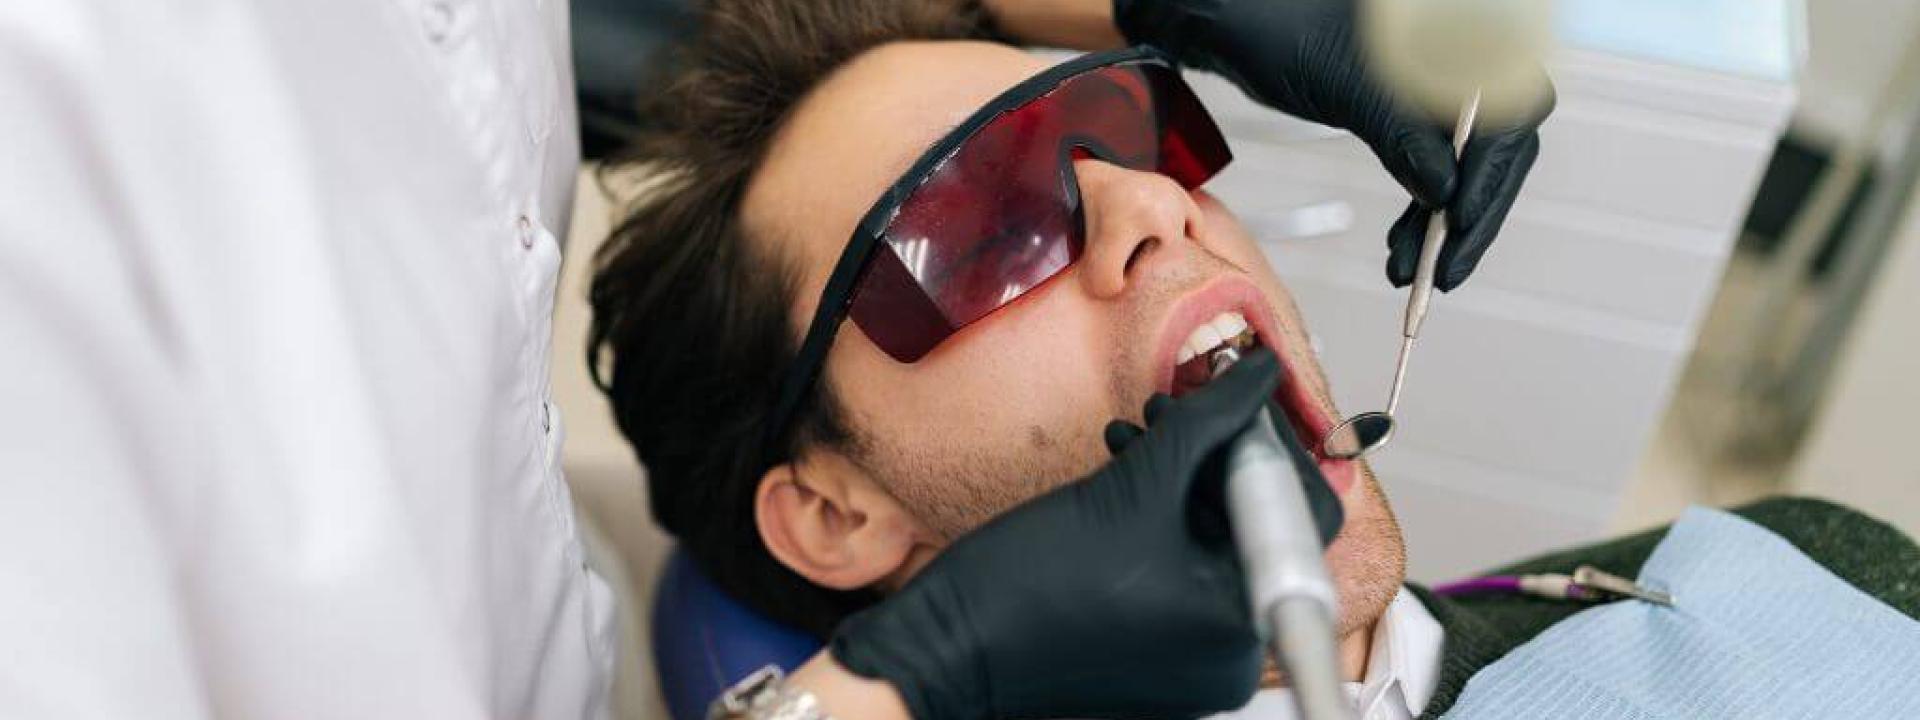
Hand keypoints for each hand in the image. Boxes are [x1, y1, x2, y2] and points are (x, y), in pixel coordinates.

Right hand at [829, 348, 1286, 719]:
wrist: (951, 645)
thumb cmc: (1029, 587)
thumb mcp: (1135, 485)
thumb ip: (1209, 422)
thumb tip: (1260, 376)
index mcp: (1243, 623)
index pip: (1302, 515)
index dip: (1270, 445)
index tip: (1236, 399)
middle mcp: (1234, 651)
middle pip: (1259, 527)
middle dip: (1218, 456)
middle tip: (1185, 406)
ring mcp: (1196, 655)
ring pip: (1217, 542)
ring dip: (1184, 477)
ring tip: (1140, 433)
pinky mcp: (1160, 649)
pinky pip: (1185, 569)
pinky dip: (1162, 517)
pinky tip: (1123, 470)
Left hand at [1113, 0, 1554, 290]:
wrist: (1237, 21)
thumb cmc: (1281, 31)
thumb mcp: (1347, 87)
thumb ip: (1403, 135)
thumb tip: (1446, 191)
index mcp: (1459, 40)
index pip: (1506, 117)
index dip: (1489, 178)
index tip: (1461, 226)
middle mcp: (1459, 60)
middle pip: (1496, 147)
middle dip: (1468, 214)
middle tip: (1444, 271)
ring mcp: (1438, 86)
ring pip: (1464, 163)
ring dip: (1442, 222)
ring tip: (1412, 269)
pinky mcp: (1412, 108)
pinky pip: (1435, 161)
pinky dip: (1423, 206)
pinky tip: (1405, 243)